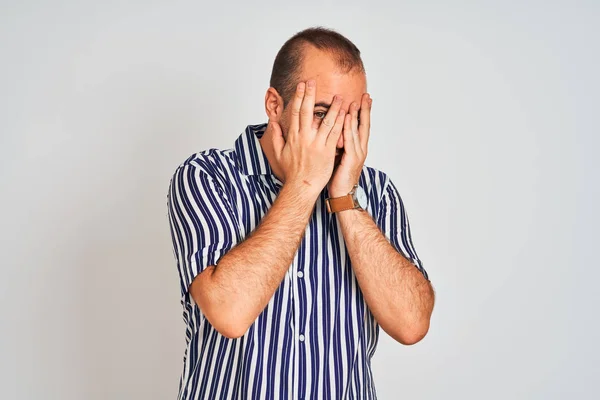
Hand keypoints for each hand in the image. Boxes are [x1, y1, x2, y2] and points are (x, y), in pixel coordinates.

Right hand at [271, 80, 345, 196]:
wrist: (301, 187)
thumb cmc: (291, 172)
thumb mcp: (279, 153)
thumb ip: (276, 136)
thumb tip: (273, 123)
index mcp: (293, 136)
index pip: (295, 112)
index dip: (298, 97)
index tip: (301, 85)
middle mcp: (304, 137)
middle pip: (307, 111)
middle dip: (310, 95)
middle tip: (313, 81)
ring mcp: (316, 144)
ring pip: (325, 121)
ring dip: (332, 107)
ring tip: (338, 95)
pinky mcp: (327, 151)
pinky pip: (335, 133)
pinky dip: (341, 122)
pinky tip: (346, 113)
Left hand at [327, 93, 371, 196]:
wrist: (342, 194)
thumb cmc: (338, 177)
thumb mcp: (338, 157)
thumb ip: (338, 144)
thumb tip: (331, 132)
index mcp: (356, 148)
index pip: (361, 126)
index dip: (362, 112)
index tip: (362, 99)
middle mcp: (360, 149)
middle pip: (364, 125)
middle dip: (365, 110)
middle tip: (366, 95)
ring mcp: (357, 154)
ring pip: (357, 131)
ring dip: (357, 115)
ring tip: (356, 102)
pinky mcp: (351, 159)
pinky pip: (350, 140)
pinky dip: (349, 128)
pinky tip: (348, 119)